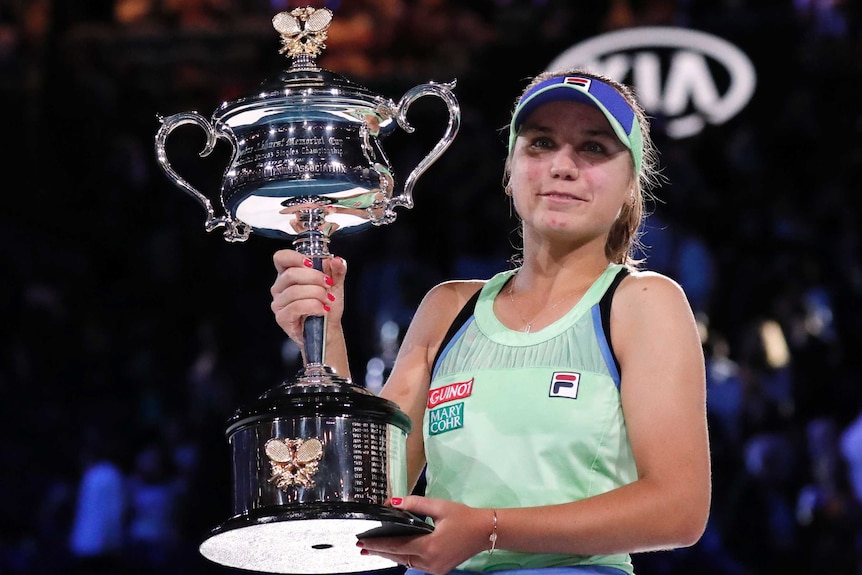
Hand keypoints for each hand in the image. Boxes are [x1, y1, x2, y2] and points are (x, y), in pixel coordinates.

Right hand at [270, 249, 346, 346]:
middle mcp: (280, 287)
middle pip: (291, 274)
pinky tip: (322, 309)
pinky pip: (296, 307)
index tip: (311, 262)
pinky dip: (313, 306)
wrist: (328, 329)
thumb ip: (336, 271)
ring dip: (317, 294)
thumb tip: (336, 260)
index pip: (281, 258)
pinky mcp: (282, 318)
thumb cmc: (326, 306)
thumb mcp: (335, 285)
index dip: (295, 257)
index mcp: (289, 275)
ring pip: (294, 291)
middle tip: (328, 284)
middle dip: (315, 277)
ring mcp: (279, 303)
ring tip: (328, 300)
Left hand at [356, 496, 491, 574]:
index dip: (377, 543)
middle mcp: (430, 562)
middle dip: (379, 551)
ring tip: (374, 549)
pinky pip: (415, 564)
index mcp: (429, 547)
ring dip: (391, 555)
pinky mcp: (439, 570)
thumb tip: (392, 502)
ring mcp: (435, 569)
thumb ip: (415, 504)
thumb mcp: (439, 507)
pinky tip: (396, 551)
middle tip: (361, 547)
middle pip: (398, 557)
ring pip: (406, 562)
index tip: (361, 541)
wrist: (485, 532)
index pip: (396, 546)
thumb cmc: (464, 517)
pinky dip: (403, 557)